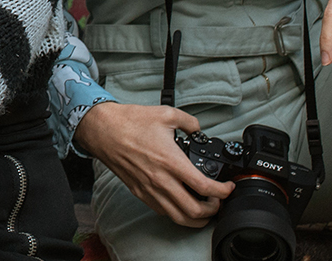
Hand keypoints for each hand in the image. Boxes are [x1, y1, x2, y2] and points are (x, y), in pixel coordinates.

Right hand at [74, 102, 231, 226]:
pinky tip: (181, 204)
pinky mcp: (139, 192)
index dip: (223, 192)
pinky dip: (176, 213)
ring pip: (178, 217)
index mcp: (171, 162)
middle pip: (194, 211)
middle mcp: (161, 180)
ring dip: (196, 218)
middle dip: (213, 210)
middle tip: (218, 201)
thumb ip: (189, 121)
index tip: (228, 187)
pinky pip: (162, 211)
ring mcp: (149, 190)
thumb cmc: (130, 122)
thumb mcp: (166, 113)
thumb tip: (198, 128)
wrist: (103, 130)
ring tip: (204, 209)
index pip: (204, 188)